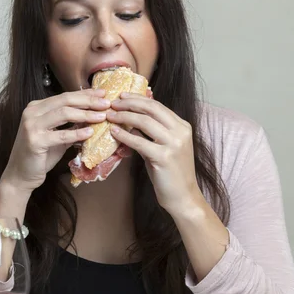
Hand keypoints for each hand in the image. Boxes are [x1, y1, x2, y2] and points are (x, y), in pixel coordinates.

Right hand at [1, 89, 109, 192]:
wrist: (21, 175)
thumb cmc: (40, 155)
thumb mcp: (57, 135)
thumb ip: (71, 124)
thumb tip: (94, 114)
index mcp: (37, 107)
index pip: (65, 96)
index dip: (85, 94)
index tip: (103, 94)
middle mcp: (32, 112)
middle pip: (65, 101)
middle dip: (88, 101)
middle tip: (106, 103)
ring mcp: (31, 125)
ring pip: (63, 113)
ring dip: (85, 114)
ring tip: (102, 116)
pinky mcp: (34, 140)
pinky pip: (61, 134)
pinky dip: (77, 133)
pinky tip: (90, 132)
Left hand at [107, 93, 201, 215]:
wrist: (183, 196)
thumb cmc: (171, 173)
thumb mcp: (164, 147)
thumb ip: (152, 133)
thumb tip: (131, 120)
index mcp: (182, 126)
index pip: (157, 105)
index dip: (138, 99)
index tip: (122, 96)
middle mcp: (180, 132)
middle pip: (151, 109)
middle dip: (129, 103)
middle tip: (112, 103)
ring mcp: (173, 144)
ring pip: (144, 122)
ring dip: (124, 117)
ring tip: (110, 116)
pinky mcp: (164, 157)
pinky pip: (139, 142)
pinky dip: (125, 135)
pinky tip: (114, 132)